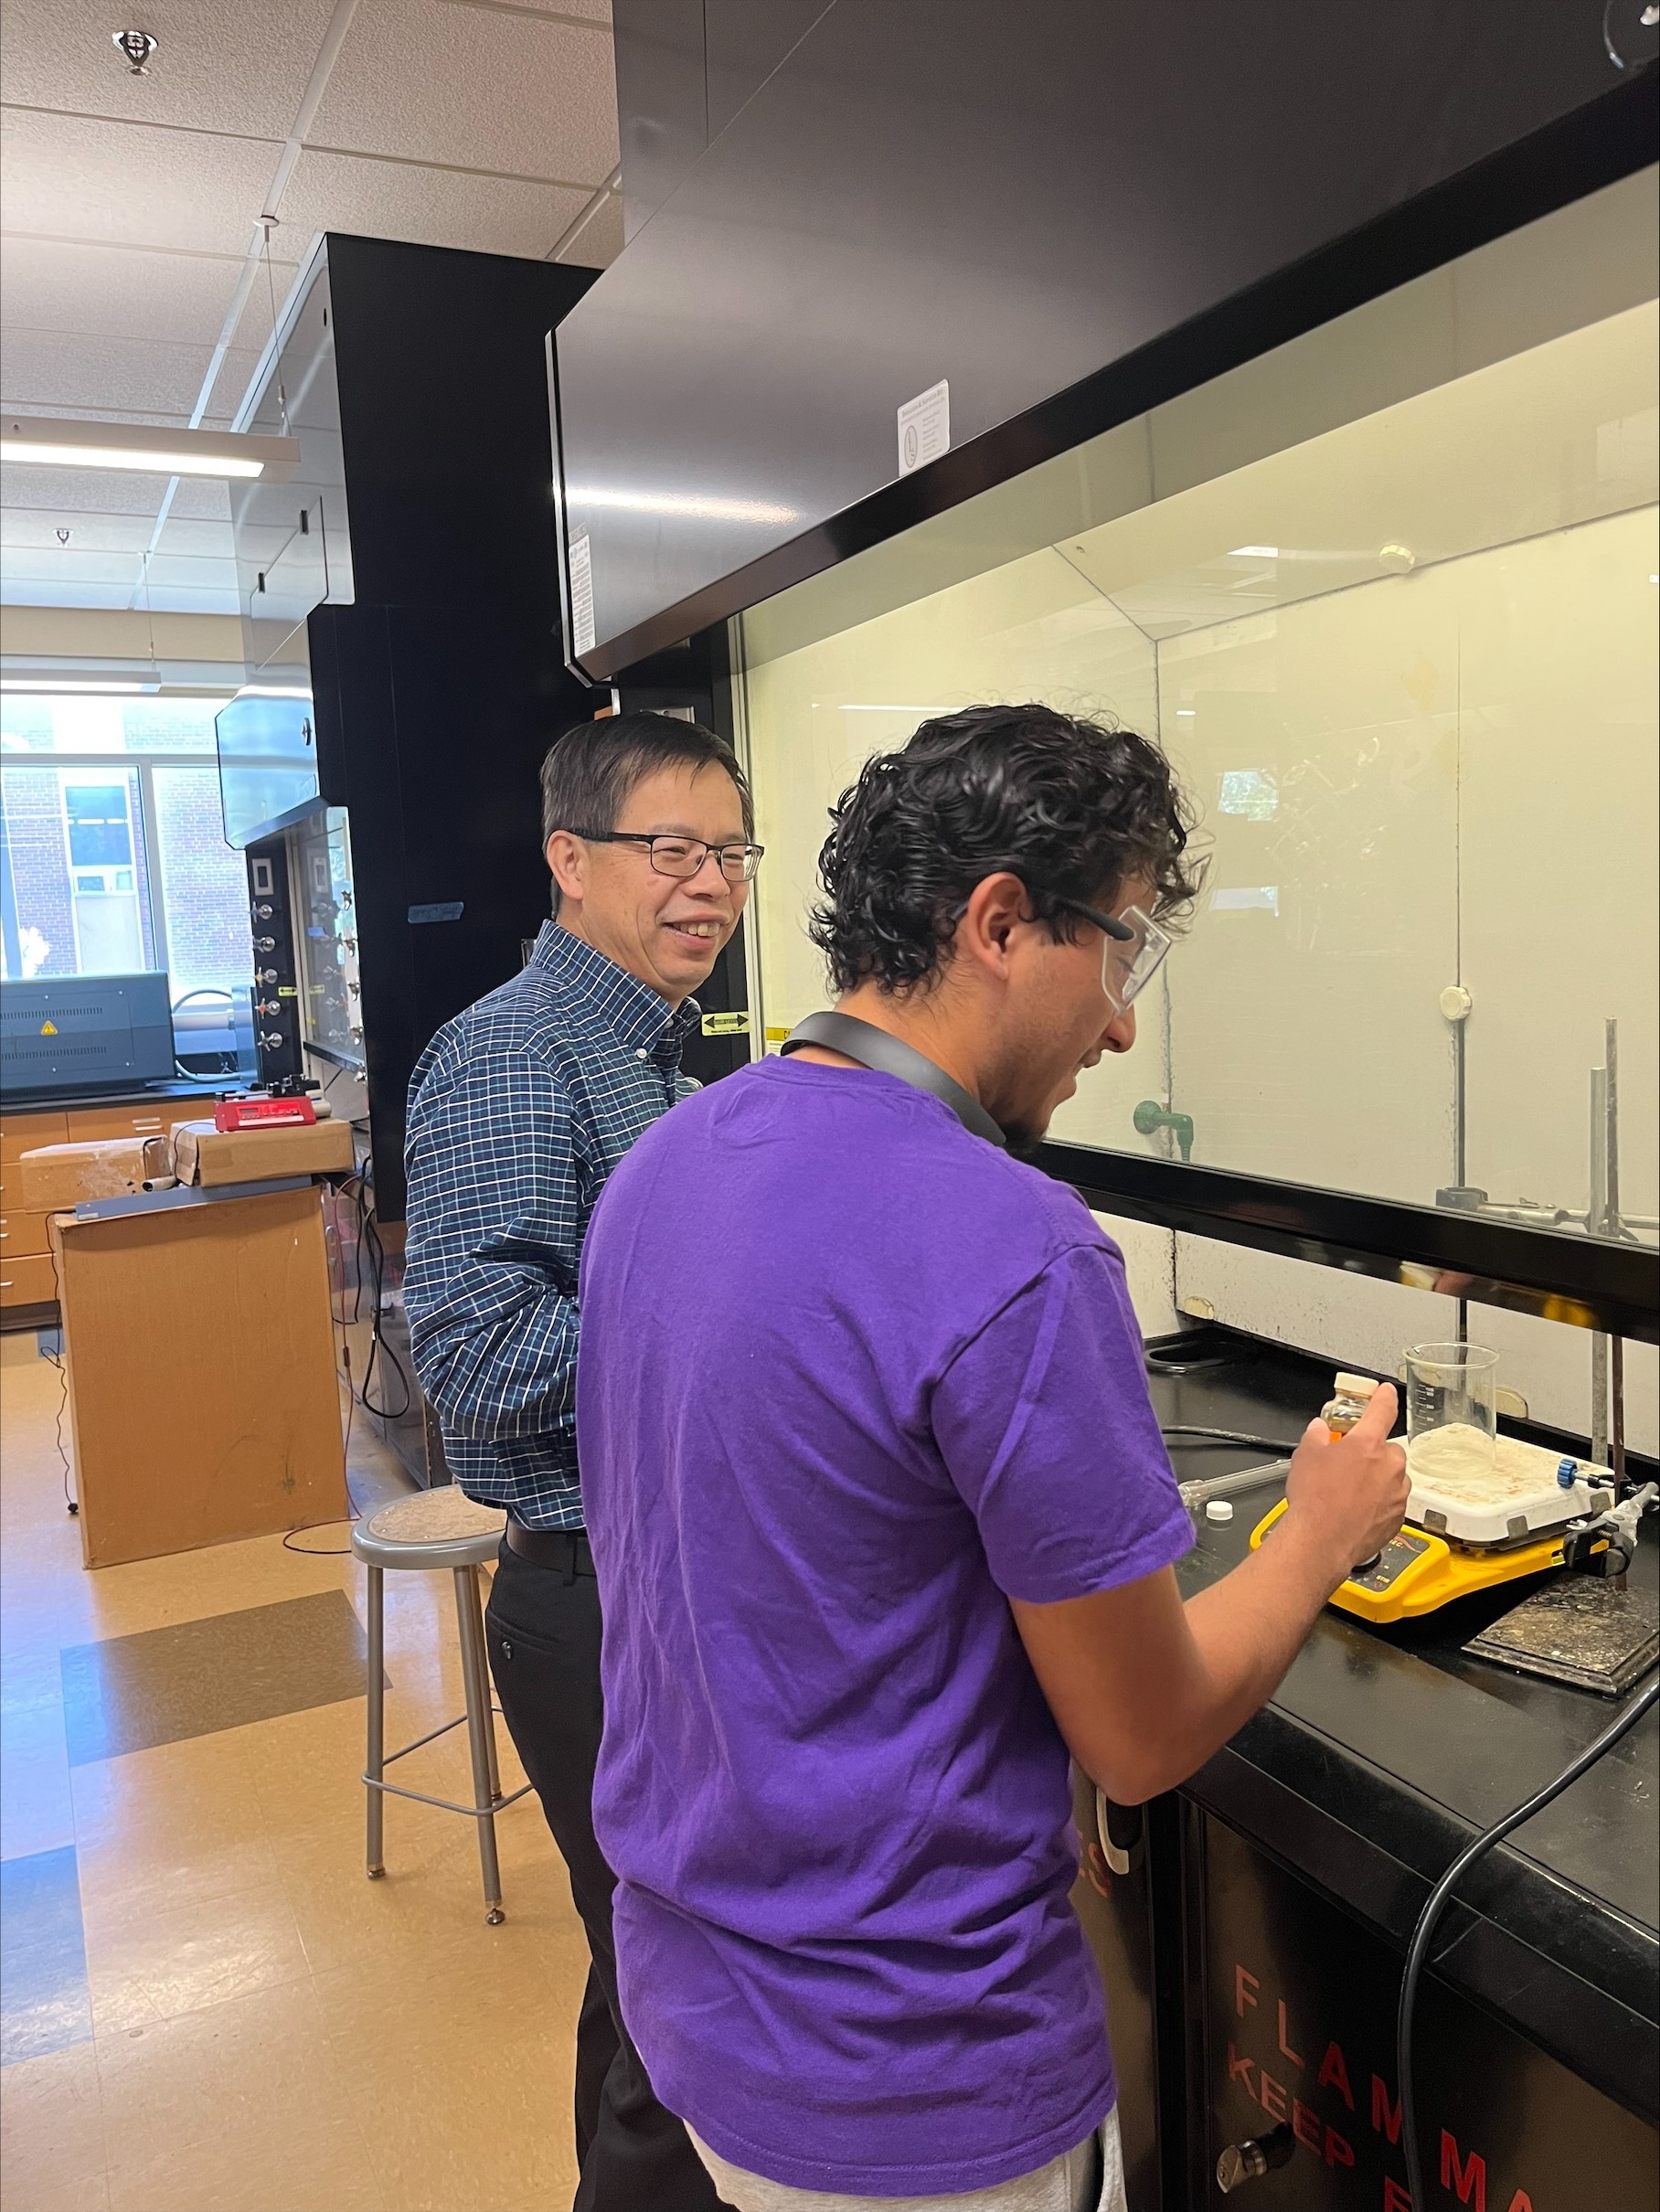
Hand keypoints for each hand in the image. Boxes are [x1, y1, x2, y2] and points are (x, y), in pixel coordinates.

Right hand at [1281, 1382, 1409, 1586]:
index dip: (1384, 1396)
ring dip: (1377, 1478)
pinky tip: (1356, 1509)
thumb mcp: (1305, 1455)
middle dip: (1371, 1453)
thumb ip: (1317, 1436)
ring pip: (1392, 1476)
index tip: (1385, 1391)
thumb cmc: (1314, 1499)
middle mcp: (1390, 1466)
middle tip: (1349, 1463)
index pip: (1383, 1409)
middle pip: (1387, 1448)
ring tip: (1349, 1491)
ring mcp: (1397, 1493)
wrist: (1321, 1542)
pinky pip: (1392, 1500)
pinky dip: (1379, 1501)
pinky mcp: (1398, 1517)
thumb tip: (1320, 1431)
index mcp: (1369, 1443)